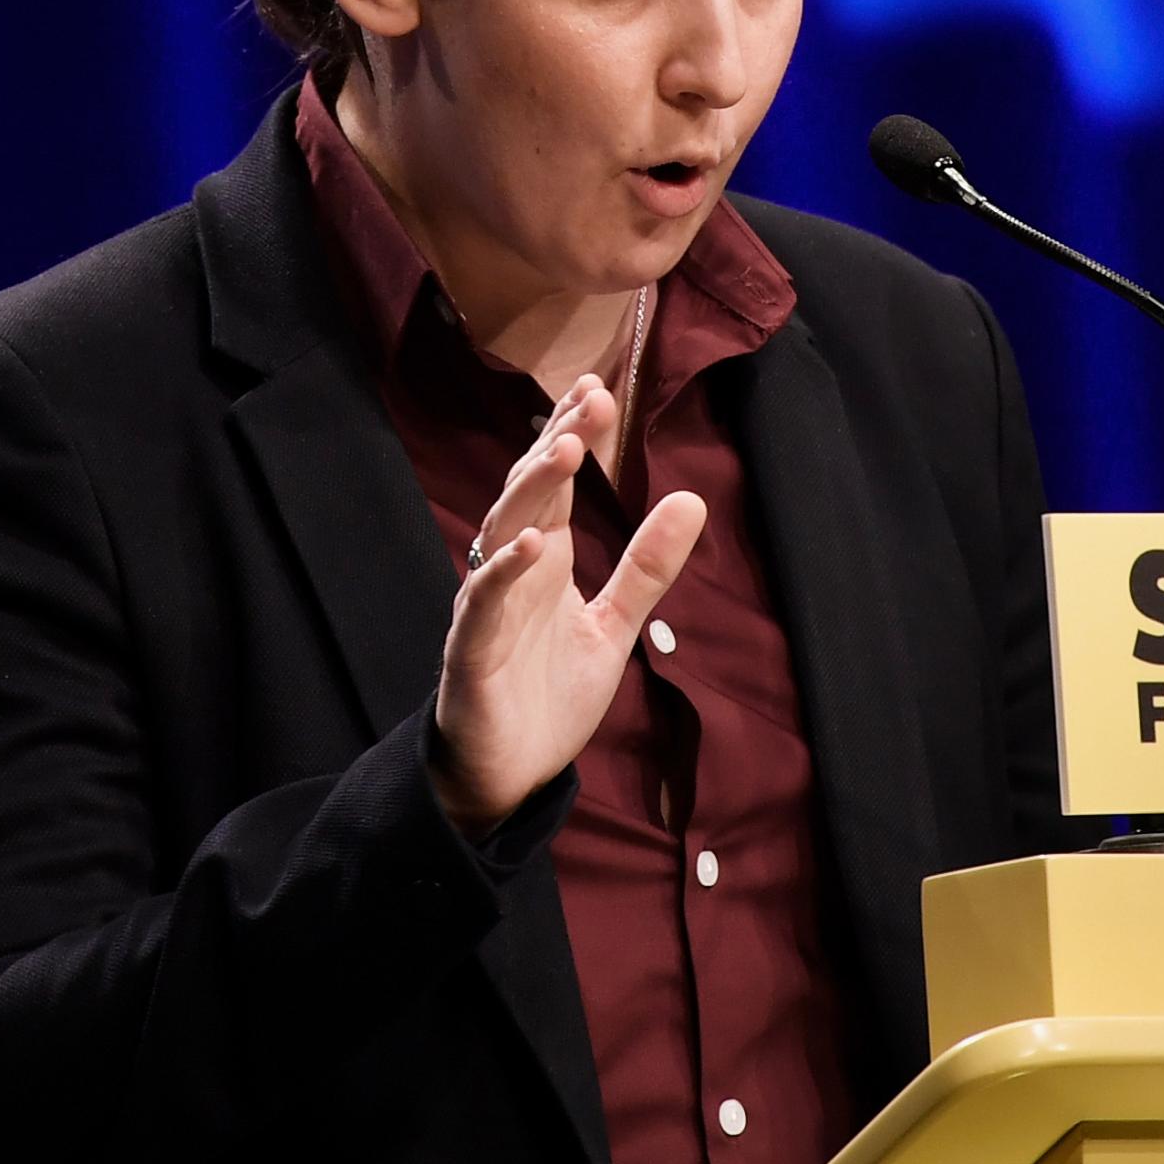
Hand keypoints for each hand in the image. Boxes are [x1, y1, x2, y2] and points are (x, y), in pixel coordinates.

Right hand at [429, 375, 706, 835]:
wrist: (509, 773)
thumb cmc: (549, 694)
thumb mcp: (613, 625)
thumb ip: (647, 567)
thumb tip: (692, 500)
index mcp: (543, 560)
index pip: (556, 483)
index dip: (572, 435)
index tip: (599, 390)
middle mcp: (511, 571)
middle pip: (530, 493)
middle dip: (557, 442)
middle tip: (591, 399)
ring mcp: (487, 608)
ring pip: (502, 533)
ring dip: (532, 490)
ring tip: (566, 449)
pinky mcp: (471, 652)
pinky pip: (483, 605)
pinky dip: (503, 573)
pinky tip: (532, 546)